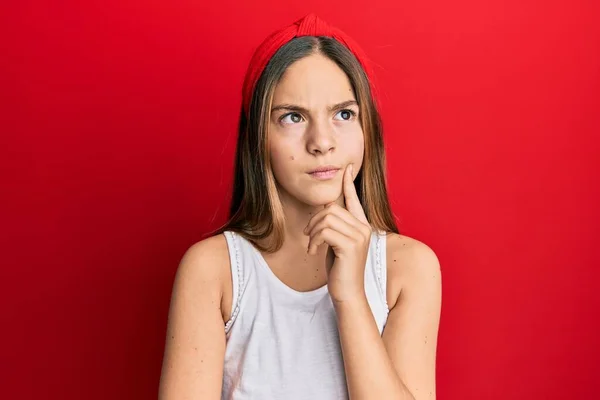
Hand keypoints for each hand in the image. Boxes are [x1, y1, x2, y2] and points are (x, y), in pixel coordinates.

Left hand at [303, 163, 372, 302]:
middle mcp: (364, 228)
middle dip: (314, 221)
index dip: (348, 183)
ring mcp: (359, 236)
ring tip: (312, 245)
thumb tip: (327, 206)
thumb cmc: (340, 269)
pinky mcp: (351, 246)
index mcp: (362, 225)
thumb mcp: (336, 243)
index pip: (354, 199)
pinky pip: (324, 231)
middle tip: (309, 236)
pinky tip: (313, 252)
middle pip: (331, 208)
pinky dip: (314, 240)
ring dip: (312, 231)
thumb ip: (335, 226)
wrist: (348, 293)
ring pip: (326, 218)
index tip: (347, 168)